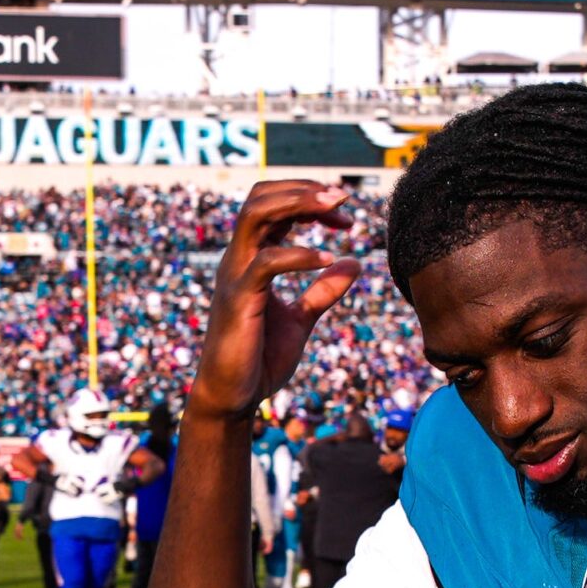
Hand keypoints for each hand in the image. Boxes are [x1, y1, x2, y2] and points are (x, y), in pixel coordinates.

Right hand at [190, 183, 359, 421]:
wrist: (232, 398)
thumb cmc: (259, 359)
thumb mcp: (300, 319)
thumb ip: (323, 291)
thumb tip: (354, 263)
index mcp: (250, 259)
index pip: (273, 207)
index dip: (309, 201)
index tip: (345, 217)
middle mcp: (238, 260)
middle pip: (260, 198)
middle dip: (303, 190)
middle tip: (343, 197)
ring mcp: (235, 276)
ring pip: (256, 216)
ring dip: (298, 204)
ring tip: (336, 210)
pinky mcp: (239, 299)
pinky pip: (266, 263)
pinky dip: (299, 254)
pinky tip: (327, 259)